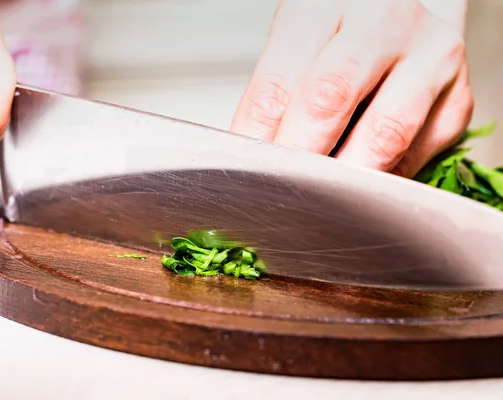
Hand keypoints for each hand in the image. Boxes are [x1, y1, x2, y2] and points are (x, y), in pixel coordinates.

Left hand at [231, 0, 472, 177]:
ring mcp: (430, 58)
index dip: (257, 138)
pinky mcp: (458, 99)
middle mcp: (384, 22)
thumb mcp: (300, 43)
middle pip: (329, 102)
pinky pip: (413, 156)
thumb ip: (279, 93)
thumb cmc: (344, 31)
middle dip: (297, 160)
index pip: (279, 83)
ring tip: (319, 199)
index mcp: (326, 4)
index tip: (247, 172)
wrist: (403, 16)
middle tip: (279, 192)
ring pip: (382, 137)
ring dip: (343, 178)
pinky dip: (380, 178)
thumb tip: (256, 154)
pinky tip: (360, 180)